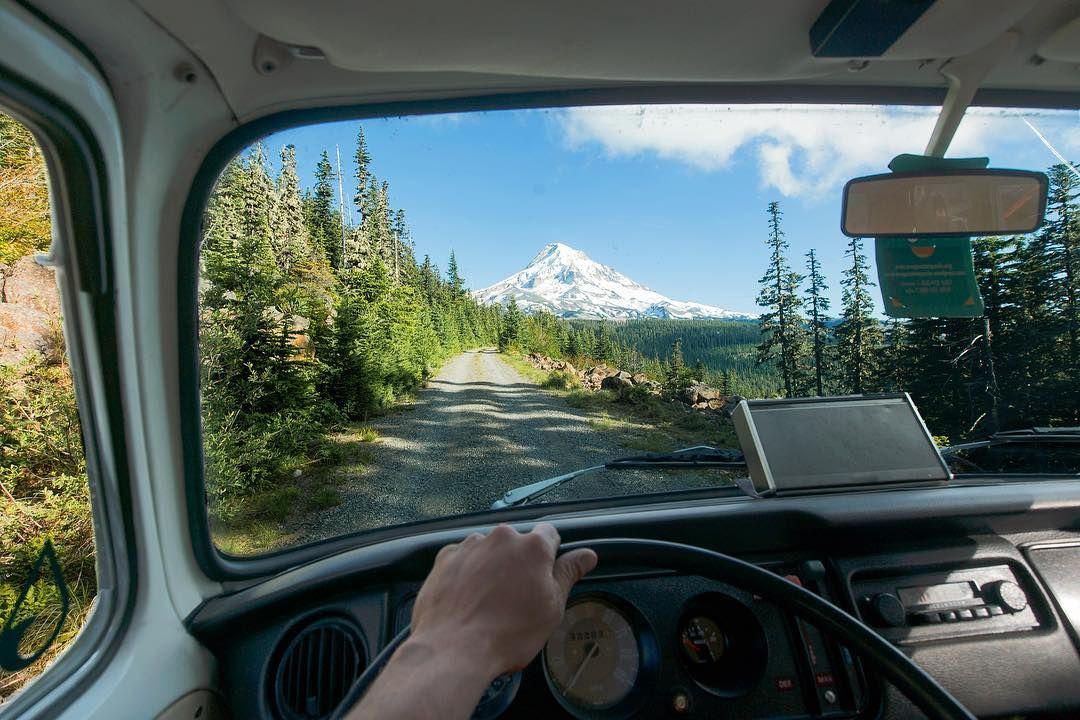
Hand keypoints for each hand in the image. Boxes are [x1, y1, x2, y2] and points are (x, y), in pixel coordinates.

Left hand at [409, 523, 597, 680]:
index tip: (544, 575)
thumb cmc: (508, 634)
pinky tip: (467, 600)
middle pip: (516, 543)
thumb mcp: (551, 608)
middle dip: (518, 563)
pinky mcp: (445, 558)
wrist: (454, 649)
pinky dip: (466, 573)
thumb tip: (587, 555)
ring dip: (491, 567)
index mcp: (533, 547)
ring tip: (487, 602)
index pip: (549, 534)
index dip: (549, 555)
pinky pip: (462, 559)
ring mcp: (470, 546)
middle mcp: (501, 537)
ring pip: (488, 550)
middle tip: (515, 597)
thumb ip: (568, 574)